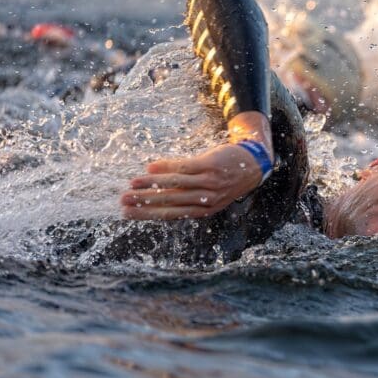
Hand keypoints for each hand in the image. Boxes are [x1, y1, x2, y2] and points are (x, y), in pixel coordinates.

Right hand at [121, 142, 269, 219]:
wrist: (253, 163)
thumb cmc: (228, 180)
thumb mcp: (210, 194)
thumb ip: (185, 196)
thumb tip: (155, 196)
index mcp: (205, 209)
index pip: (172, 214)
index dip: (149, 214)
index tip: (128, 214)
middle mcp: (207, 199)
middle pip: (170, 202)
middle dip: (144, 202)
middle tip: (123, 202)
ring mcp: (209, 182)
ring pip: (175, 184)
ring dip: (151, 185)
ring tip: (132, 184)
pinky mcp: (210, 166)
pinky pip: (184, 167)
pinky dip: (166, 167)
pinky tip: (151, 168)